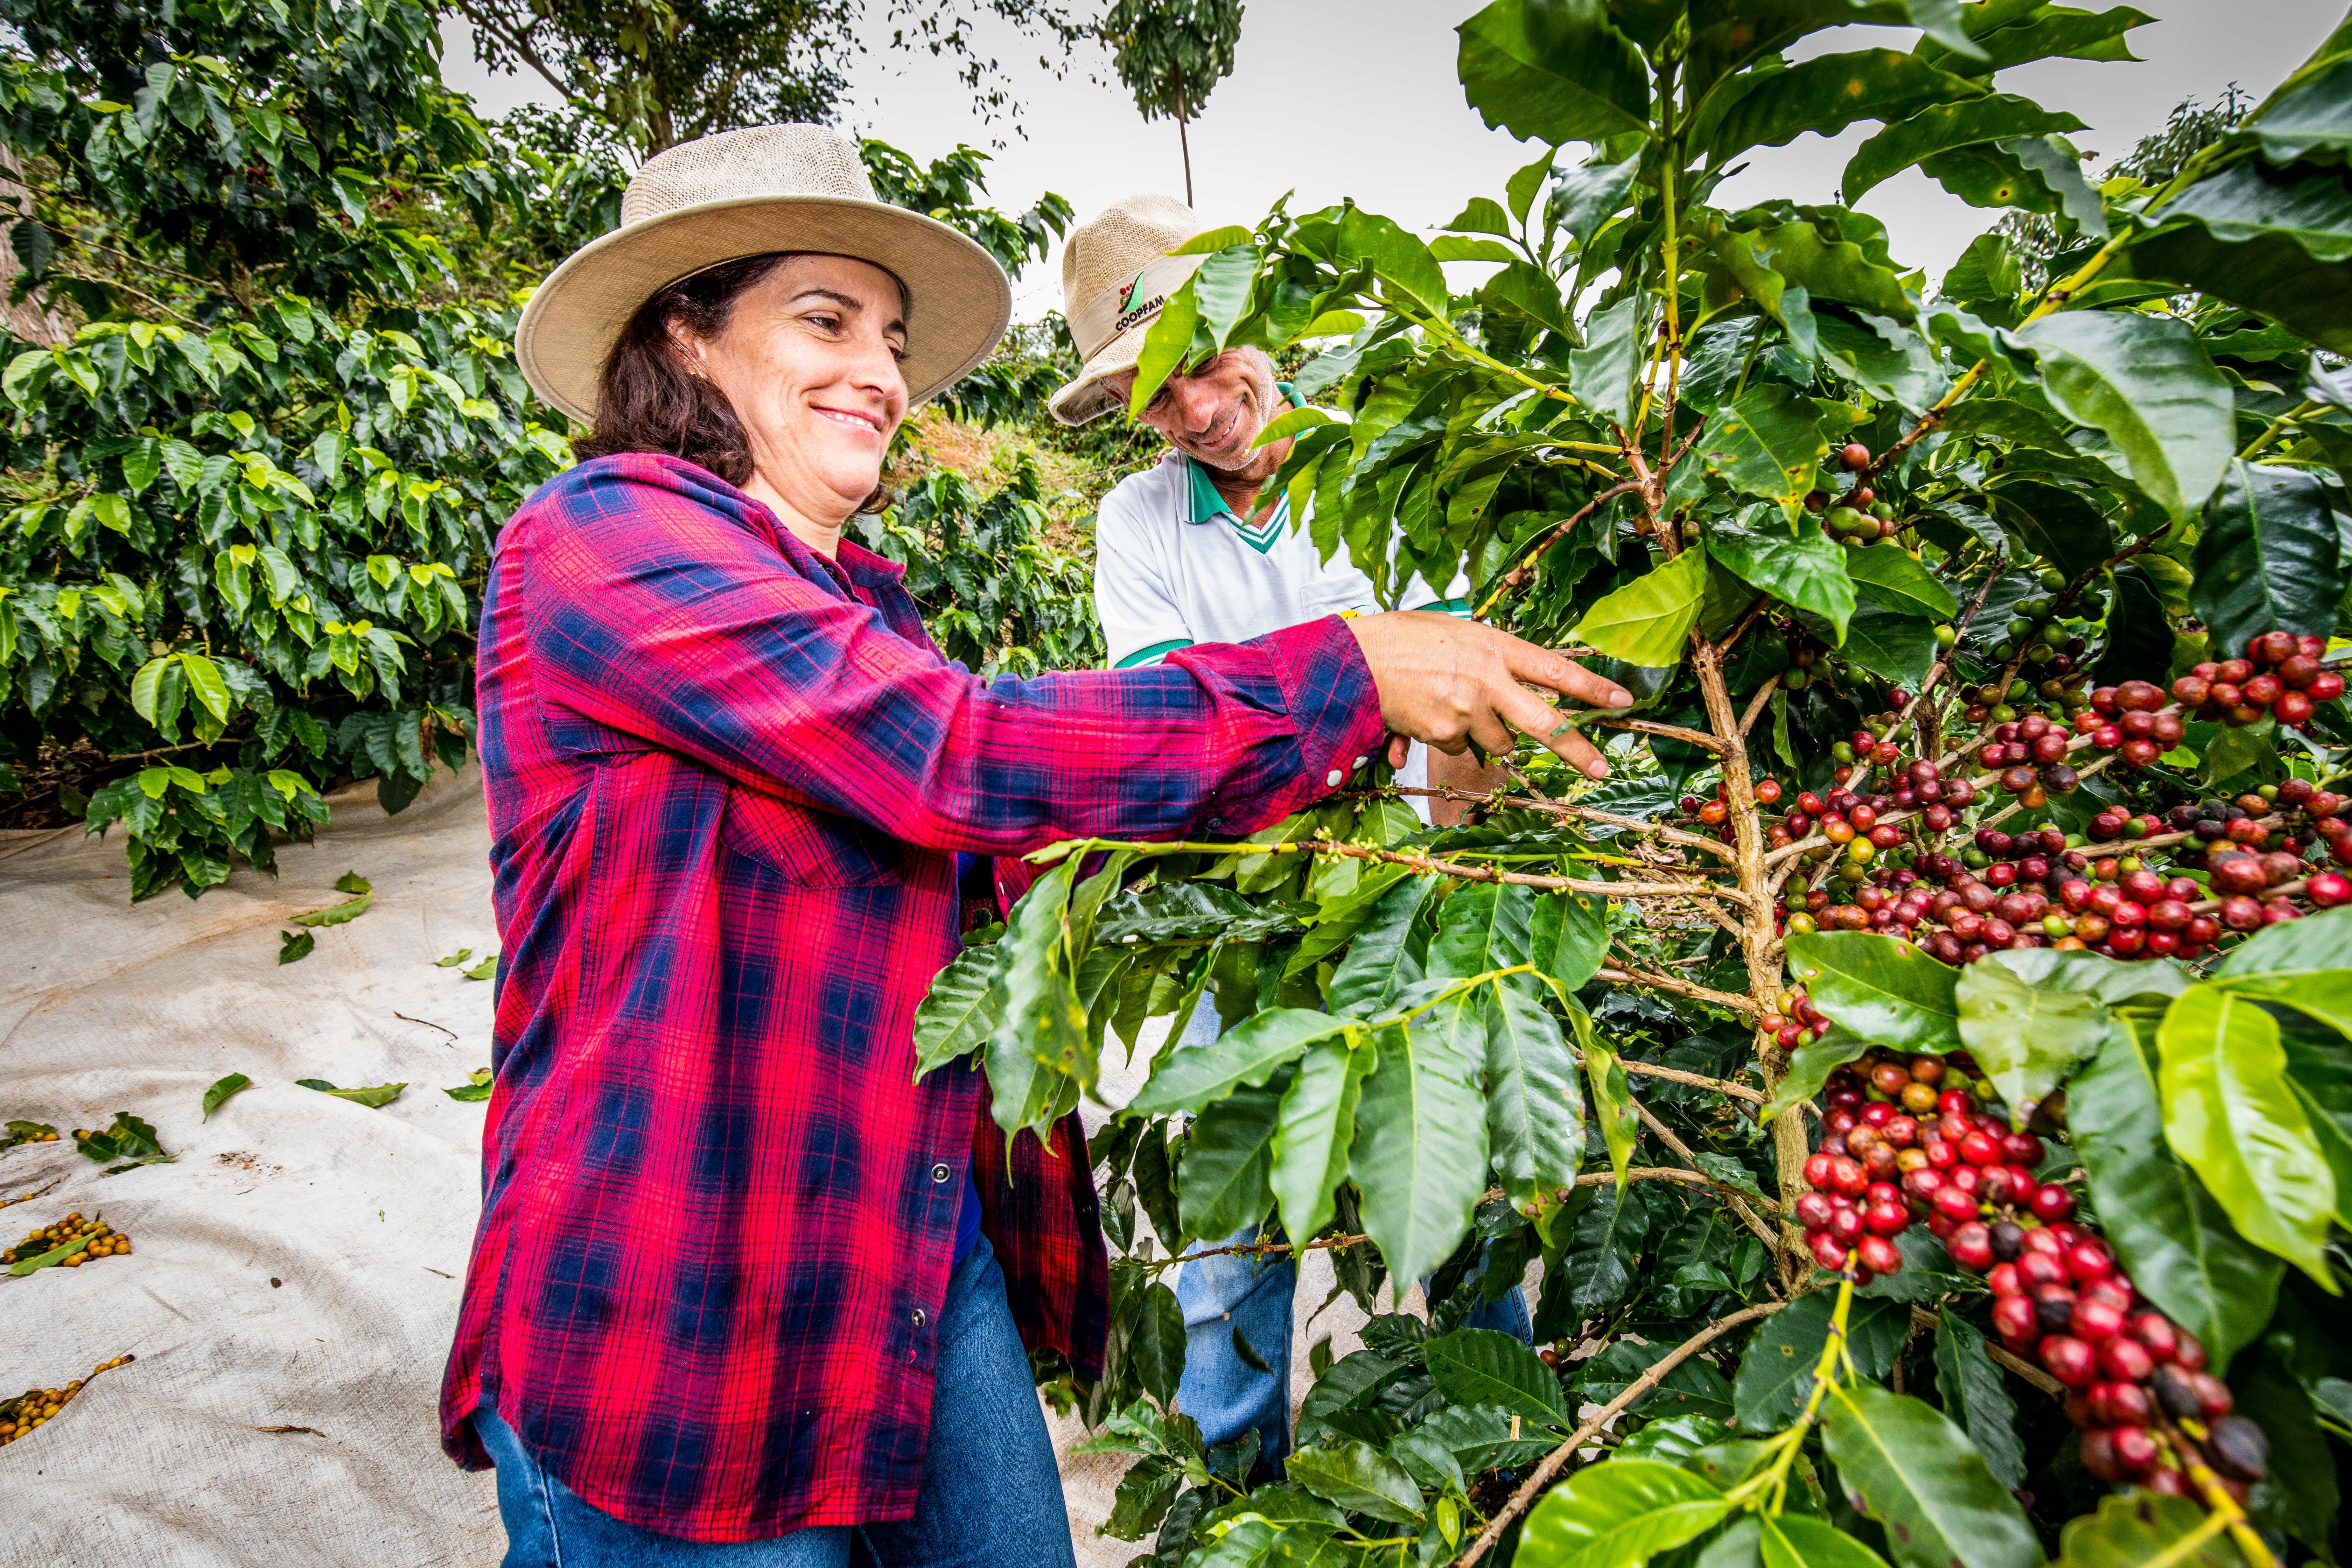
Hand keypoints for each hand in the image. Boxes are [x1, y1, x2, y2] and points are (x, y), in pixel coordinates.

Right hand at [1345, 612, 1631, 778]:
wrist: (1354, 660)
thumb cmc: (1402, 639)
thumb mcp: (1455, 632)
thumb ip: (1488, 657)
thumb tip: (1510, 685)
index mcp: (1495, 647)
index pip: (1555, 669)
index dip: (1592, 688)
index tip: (1623, 701)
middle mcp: (1488, 680)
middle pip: (1544, 723)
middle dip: (1576, 748)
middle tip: (1601, 768)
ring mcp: (1466, 710)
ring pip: (1498, 742)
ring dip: (1487, 734)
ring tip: (1453, 706)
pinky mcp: (1443, 733)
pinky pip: (1457, 747)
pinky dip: (1446, 737)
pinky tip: (1423, 714)